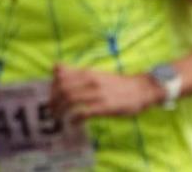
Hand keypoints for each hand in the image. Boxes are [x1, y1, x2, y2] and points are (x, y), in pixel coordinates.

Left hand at [50, 64, 166, 118]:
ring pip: (71, 100)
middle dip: (54, 102)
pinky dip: (75, 119)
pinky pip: (84, 112)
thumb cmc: (116, 83)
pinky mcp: (105, 107)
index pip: (61, 77)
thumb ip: (75, 73)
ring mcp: (97, 94)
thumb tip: (55, 68)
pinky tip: (73, 123)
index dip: (52, 89)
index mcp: (87, 72)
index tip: (51, 98)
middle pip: (63, 89)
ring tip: (59, 119)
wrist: (140, 89)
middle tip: (52, 111)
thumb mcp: (95, 74)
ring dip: (61, 111)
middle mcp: (90, 81)